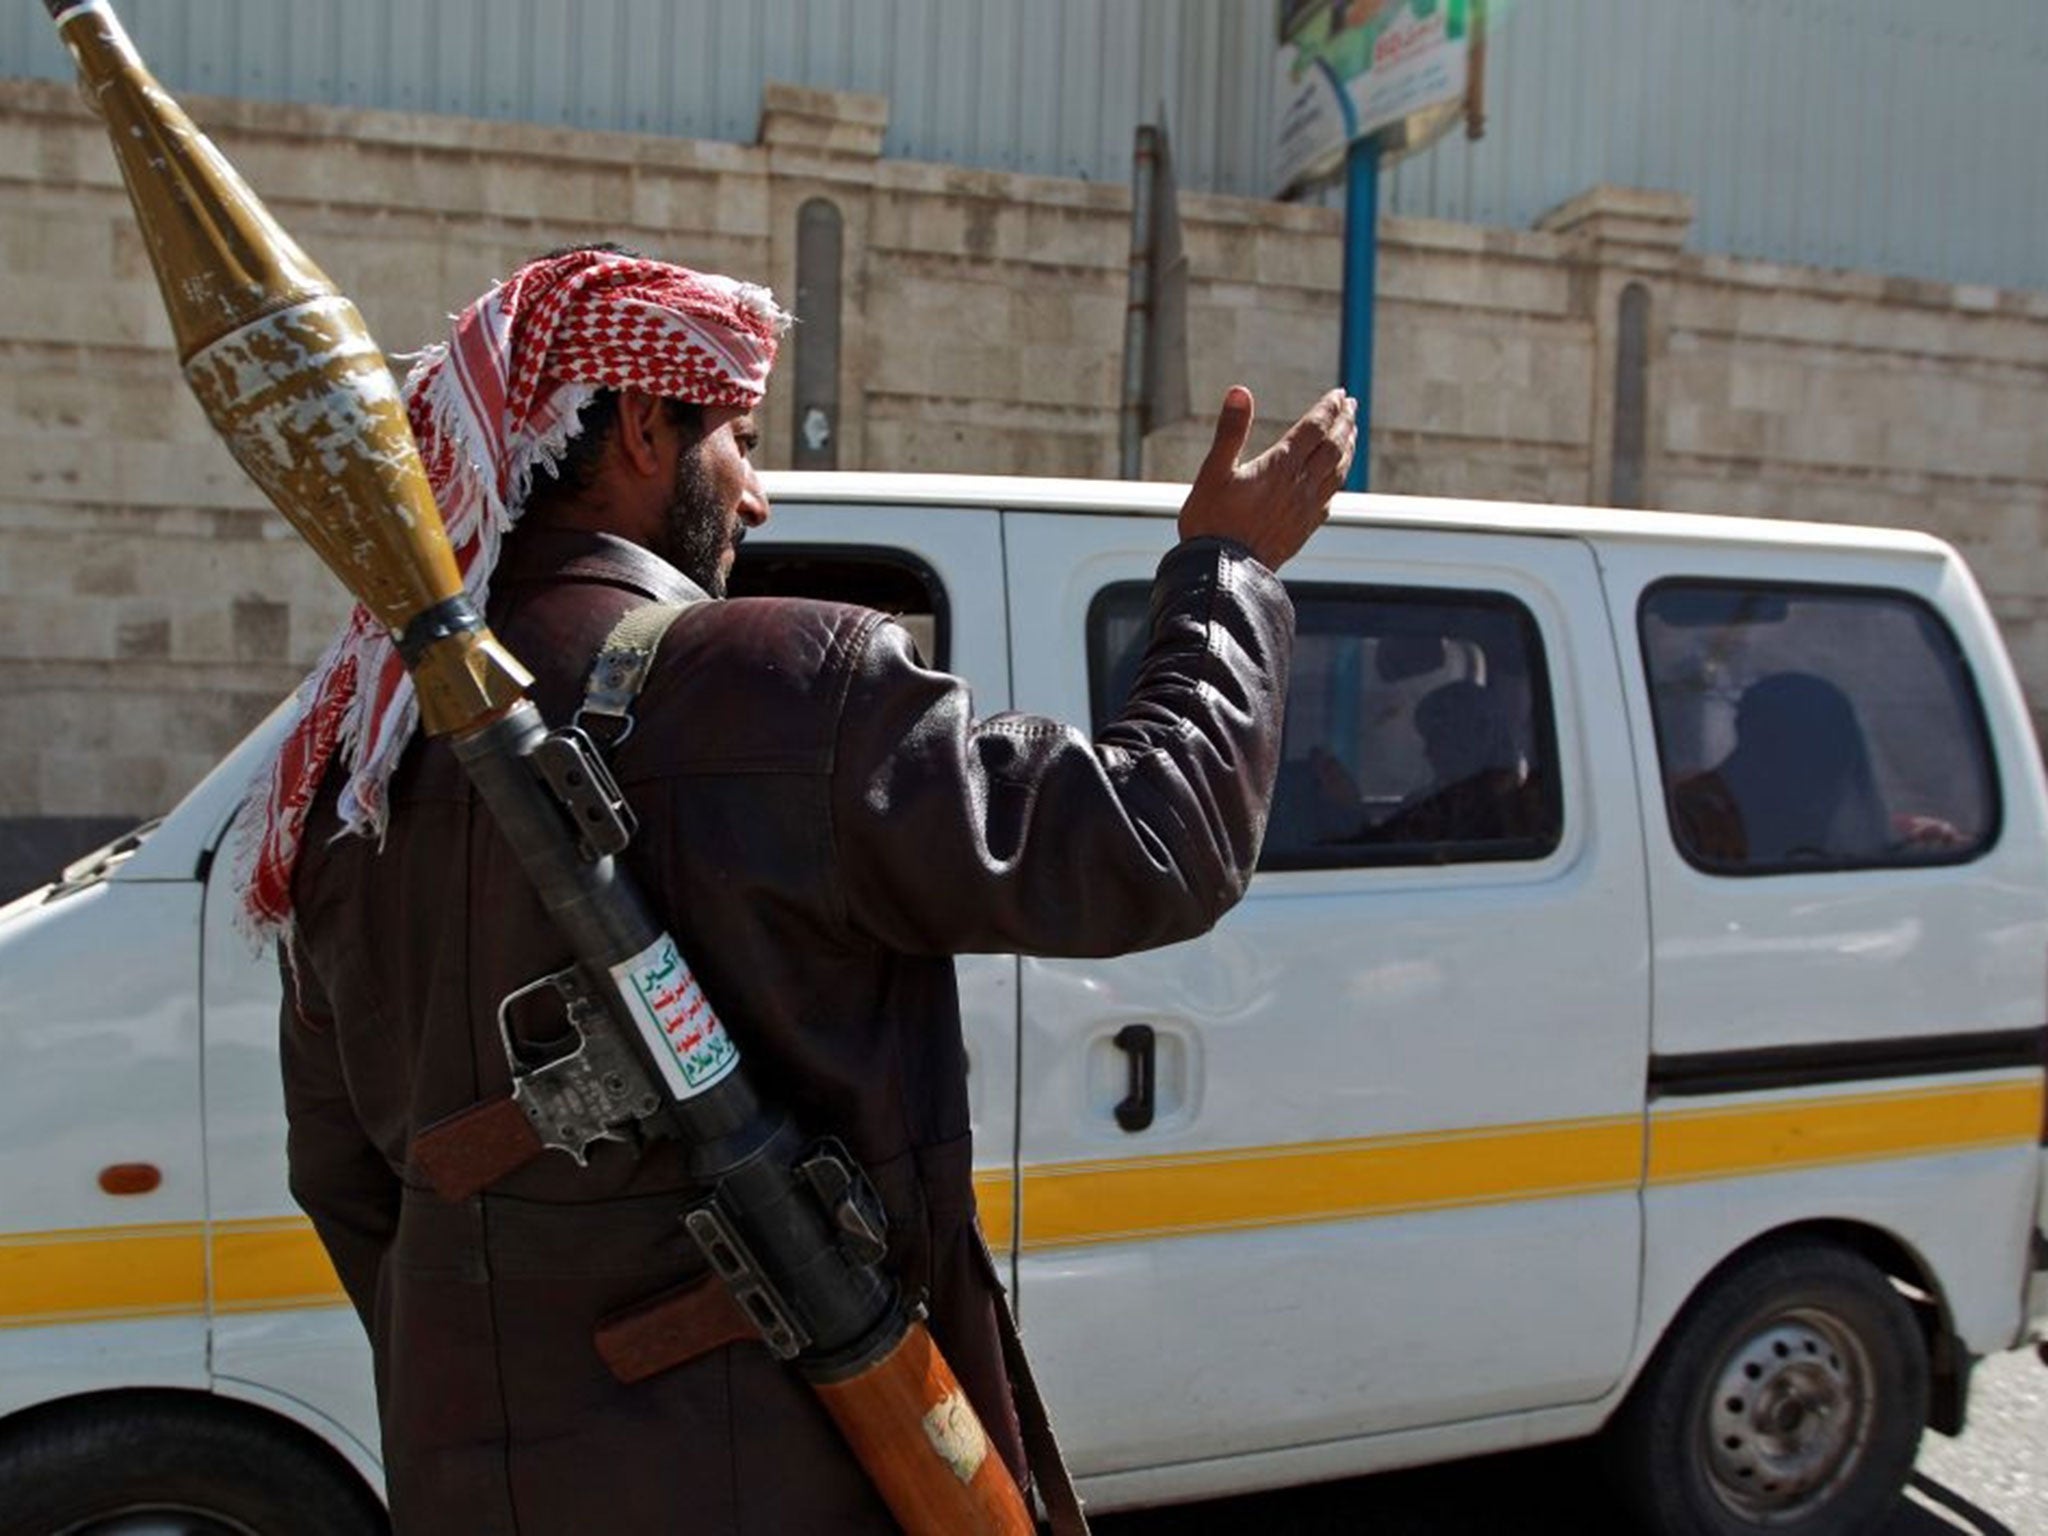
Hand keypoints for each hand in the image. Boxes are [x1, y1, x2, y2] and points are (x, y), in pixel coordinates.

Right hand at [1177, 386, 1357, 570]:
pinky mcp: (1303, 529)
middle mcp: (1300, 485)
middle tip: (1352, 406)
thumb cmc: (1211, 522)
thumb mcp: (1213, 471)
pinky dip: (1338, 480)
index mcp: (1280, 467)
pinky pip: (1329, 499)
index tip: (1340, 393)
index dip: (1328, 408)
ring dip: (1347, 449)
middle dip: (1344, 423)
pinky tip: (1335, 480)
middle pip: (1333, 447)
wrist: (1223, 572)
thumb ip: (1230, 430)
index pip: (1314, 428)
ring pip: (1338, 472)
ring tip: (1351, 435)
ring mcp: (1305, 509)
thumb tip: (1240, 391)